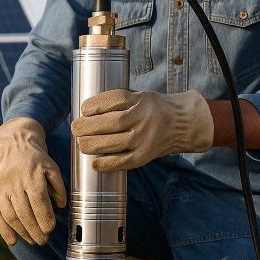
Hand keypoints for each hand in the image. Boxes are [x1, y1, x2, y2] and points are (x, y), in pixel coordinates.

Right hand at [0, 117, 66, 245]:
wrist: (13, 144)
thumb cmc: (36, 158)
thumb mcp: (51, 167)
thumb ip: (58, 186)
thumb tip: (60, 206)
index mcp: (31, 174)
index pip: (38, 200)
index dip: (44, 217)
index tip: (50, 229)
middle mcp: (14, 181)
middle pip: (24, 211)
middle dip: (34, 230)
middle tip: (43, 241)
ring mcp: (1, 188)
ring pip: (10, 215)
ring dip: (22, 232)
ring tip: (33, 241)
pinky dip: (3, 230)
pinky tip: (13, 240)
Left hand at [71, 89, 213, 171]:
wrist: (184, 124)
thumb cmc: (154, 109)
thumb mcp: (140, 96)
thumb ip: (118, 102)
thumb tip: (84, 113)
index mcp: (140, 100)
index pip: (114, 100)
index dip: (94, 105)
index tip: (83, 109)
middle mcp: (143, 118)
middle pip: (110, 123)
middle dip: (87, 126)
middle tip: (75, 128)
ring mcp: (145, 138)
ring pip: (114, 143)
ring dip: (92, 145)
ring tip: (81, 144)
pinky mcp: (146, 155)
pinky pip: (124, 161)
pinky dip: (107, 164)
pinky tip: (94, 164)